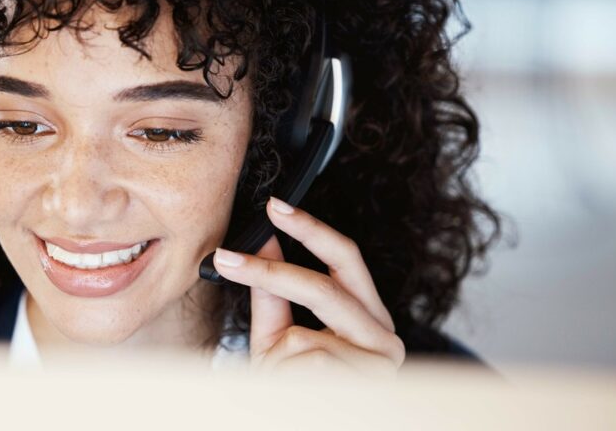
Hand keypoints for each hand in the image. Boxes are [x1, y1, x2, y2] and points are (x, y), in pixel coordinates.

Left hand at [212, 196, 405, 379]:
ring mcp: (381, 364)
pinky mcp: (370, 385)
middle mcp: (384, 336)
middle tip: (231, 255)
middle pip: (326, 286)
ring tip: (281, 380)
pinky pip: (306, 366)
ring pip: (306, 337)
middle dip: (275, 270)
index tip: (271, 207)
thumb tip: (262, 241)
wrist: (301, 423)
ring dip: (279, 358)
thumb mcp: (280, 338)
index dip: (309, 228)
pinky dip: (287, 377)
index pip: (344, 258)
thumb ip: (272, 292)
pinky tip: (295, 393)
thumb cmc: (297, 390)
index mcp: (366, 316)